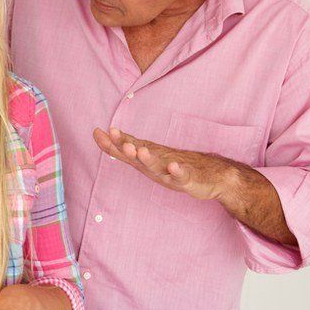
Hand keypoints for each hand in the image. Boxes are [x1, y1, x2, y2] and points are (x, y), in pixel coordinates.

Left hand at [93, 127, 234, 201]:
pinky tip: (173, 167)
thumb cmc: (173, 166)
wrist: (212, 174)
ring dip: (148, 157)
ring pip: (158, 164)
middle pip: (139, 152)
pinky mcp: (188, 179)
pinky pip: (182, 176)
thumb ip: (125, 151)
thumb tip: (103, 139)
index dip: (111, 142)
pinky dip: (178, 171)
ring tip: (139, 150)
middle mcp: (157, 159)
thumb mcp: (146, 161)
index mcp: (147, 156)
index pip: (126, 147)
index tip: (97, 131)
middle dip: (126, 144)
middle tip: (113, 132)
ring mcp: (172, 168)